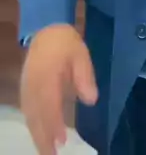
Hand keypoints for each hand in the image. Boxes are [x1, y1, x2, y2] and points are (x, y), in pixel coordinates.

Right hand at [20, 24, 97, 154]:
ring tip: (46, 152)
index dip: (54, 123)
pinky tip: (39, 136)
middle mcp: (33, 85)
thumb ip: (85, 77)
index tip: (61, 140)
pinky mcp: (25, 89)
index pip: (49, 103)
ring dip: (37, 135)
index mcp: (47, 75)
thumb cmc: (66, 43)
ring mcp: (27, 87)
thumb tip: (91, 100)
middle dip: (43, 137)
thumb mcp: (81, 54)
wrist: (46, 31)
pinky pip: (27, 111)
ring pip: (30, 116)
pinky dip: (33, 126)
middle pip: (36, 115)